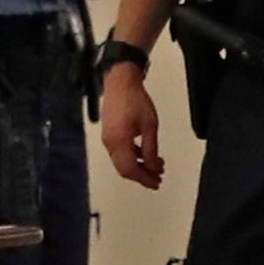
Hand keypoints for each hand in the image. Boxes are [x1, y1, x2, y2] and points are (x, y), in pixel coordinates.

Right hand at [98, 58, 166, 189]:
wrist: (120, 82)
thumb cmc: (133, 98)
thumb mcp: (150, 126)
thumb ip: (151, 148)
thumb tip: (153, 165)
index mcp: (119, 141)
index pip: (130, 169)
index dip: (144, 179)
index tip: (155, 182)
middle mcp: (110, 142)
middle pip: (124, 169)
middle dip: (141, 176)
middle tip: (156, 178)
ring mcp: (108, 138)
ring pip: (122, 162)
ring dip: (138, 166)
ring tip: (155, 166)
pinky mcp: (109, 134)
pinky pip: (119, 152)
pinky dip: (132, 157)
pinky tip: (144, 154)